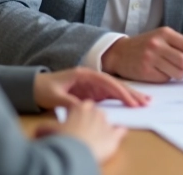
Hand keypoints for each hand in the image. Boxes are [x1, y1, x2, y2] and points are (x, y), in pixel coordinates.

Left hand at [34, 67, 149, 108]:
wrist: (35, 86)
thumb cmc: (44, 89)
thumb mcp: (54, 96)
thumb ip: (69, 102)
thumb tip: (83, 109)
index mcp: (84, 74)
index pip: (107, 82)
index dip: (120, 91)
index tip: (131, 101)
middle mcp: (92, 77)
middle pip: (116, 83)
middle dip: (131, 92)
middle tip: (146, 101)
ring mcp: (94, 84)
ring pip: (116, 89)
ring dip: (131, 95)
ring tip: (146, 102)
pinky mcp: (93, 92)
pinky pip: (111, 95)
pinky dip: (123, 99)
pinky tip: (133, 103)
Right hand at [36, 100, 125, 162]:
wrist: (75, 153)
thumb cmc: (62, 140)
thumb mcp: (48, 130)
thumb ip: (45, 128)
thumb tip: (37, 131)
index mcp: (81, 107)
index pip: (80, 107)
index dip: (75, 115)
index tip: (72, 122)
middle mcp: (96, 112)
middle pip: (94, 114)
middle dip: (89, 121)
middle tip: (82, 132)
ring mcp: (107, 123)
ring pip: (106, 122)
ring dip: (101, 128)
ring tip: (94, 138)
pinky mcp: (115, 135)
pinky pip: (120, 131)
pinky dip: (118, 133)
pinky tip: (114, 136)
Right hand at [102, 27, 182, 82]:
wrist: (119, 52)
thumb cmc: (146, 46)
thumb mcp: (163, 40)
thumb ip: (181, 49)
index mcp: (166, 33)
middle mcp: (158, 44)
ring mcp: (150, 58)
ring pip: (178, 72)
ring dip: (180, 74)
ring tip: (169, 68)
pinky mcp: (145, 71)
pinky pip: (166, 79)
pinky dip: (167, 77)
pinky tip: (159, 71)